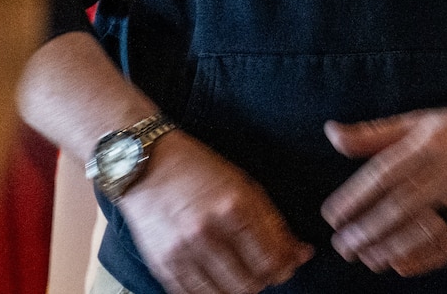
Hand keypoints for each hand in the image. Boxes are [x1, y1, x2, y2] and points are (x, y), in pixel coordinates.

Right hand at [118, 132, 312, 293]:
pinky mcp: (162, 265)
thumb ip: (272, 223)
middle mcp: (208, 232)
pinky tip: (219, 278)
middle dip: (265, 279)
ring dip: (240, 288)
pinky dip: (212, 293)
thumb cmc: (200, 171)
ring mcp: (182, 252)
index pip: (271, 258)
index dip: (286, 266)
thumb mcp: (244, 186)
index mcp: (234, 207)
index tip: (290, 262)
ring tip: (243, 272)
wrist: (146, 166)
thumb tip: (300, 253)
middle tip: (267, 268)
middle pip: (250, 283)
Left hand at [322, 102, 446, 276]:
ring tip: (366, 259)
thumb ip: (376, 134)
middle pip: (399, 205)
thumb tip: (331, 133)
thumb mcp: (422, 122)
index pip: (384, 174)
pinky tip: (401, 265)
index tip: (332, 217)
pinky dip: (425, 258)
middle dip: (367, 230)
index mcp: (432, 141)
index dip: (355, 198)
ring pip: (422, 228)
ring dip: (390, 247)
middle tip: (343, 247)